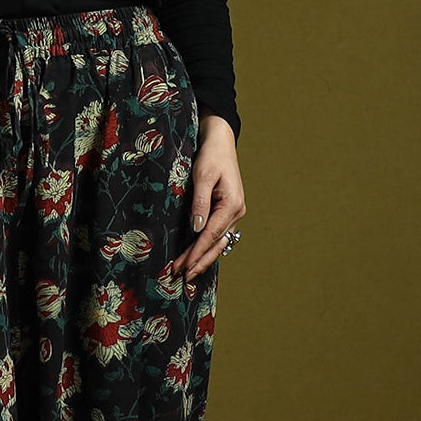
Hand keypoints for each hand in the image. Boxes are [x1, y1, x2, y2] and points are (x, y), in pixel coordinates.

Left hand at [175, 113, 243, 280]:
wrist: (220, 142)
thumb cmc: (211, 156)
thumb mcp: (202, 176)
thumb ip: (199, 203)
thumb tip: (197, 228)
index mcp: (232, 205)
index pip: (212, 235)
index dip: (197, 253)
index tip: (185, 267)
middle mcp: (236, 213)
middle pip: (218, 244)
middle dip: (200, 261)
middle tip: (183, 277)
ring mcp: (234, 213)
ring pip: (219, 242)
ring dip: (203, 257)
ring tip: (187, 271)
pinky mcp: (227, 212)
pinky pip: (218, 235)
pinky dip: (208, 247)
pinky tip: (197, 256)